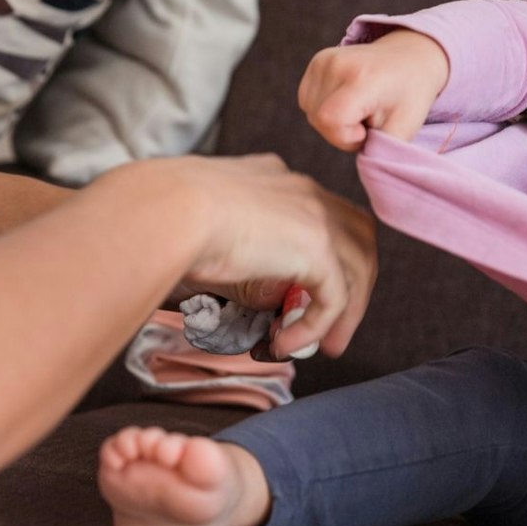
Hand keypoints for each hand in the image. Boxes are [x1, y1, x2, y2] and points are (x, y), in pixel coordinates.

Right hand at [162, 154, 377, 359]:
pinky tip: (286, 344)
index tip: (305, 293)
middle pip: (358, 237)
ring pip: (358, 268)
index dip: (326, 256)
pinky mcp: (317, 248)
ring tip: (325, 347)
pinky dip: (316, 327)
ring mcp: (315, 215)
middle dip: (354, 283)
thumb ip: (241, 249)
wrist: (170, 211)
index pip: (323, 215)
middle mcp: (303, 190)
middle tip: (333, 325)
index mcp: (278, 178)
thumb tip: (254, 291)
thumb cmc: (167, 218)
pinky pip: (334, 298)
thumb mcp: (211, 227)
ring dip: (346, 313)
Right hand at [297, 31, 450, 151]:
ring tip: (359, 109)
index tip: (369, 129)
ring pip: (311, 112)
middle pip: (317, 119)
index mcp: (361, 79)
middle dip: (341, 132)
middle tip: (368, 120)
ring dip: (333, 121)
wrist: (410, 58)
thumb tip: (361, 167)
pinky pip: (307, 100)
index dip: (346, 136)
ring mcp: (323, 60)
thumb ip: (378, 151)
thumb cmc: (409, 96)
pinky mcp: (317, 61)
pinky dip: (325, 108)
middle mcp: (337, 64)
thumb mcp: (404, 129)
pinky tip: (347, 100)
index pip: (330, 120)